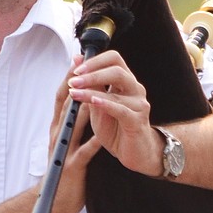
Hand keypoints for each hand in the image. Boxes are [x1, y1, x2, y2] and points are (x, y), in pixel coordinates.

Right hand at [43, 70, 102, 212]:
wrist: (59, 199)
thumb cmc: (67, 168)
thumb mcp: (69, 140)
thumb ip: (75, 120)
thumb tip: (86, 96)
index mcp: (58, 128)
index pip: (62, 97)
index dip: (68, 76)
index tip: (78, 59)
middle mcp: (58, 135)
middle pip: (64, 105)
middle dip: (73, 83)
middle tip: (82, 65)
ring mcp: (64, 150)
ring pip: (72, 125)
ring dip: (83, 108)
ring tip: (95, 92)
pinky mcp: (72, 167)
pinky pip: (83, 153)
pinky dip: (93, 142)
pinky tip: (102, 135)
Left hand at [68, 50, 161, 176]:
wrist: (135, 154)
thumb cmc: (116, 129)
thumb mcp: (97, 105)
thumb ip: (89, 84)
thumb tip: (76, 59)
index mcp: (125, 82)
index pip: (113, 58)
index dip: (94, 61)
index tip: (76, 69)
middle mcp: (135, 88)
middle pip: (117, 68)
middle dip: (92, 72)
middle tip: (73, 80)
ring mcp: (139, 104)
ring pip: (117, 86)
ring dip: (92, 88)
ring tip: (74, 92)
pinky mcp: (137, 120)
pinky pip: (121, 108)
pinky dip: (105, 103)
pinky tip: (93, 102)